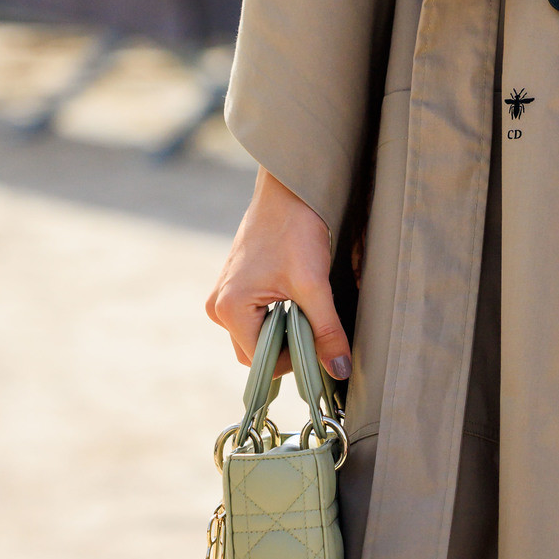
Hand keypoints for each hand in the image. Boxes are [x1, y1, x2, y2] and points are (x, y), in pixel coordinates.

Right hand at [205, 168, 352, 378]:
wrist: (287, 188)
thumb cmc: (294, 229)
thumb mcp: (314, 284)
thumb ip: (326, 330)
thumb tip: (339, 370)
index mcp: (229, 309)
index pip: (263, 362)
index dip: (295, 359)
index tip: (320, 342)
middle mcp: (218, 306)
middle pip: (256, 352)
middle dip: (288, 347)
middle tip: (317, 325)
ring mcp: (224, 294)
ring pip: (258, 335)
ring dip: (284, 331)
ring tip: (309, 307)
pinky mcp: (236, 285)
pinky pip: (256, 317)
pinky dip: (279, 316)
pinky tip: (298, 298)